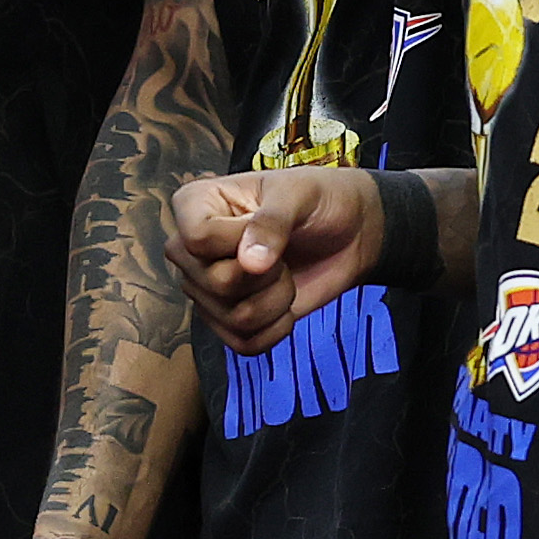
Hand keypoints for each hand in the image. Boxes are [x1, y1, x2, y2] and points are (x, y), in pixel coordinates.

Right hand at [166, 167, 384, 352]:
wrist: (348, 230)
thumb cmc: (317, 199)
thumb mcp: (298, 195)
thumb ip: (272, 223)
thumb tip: (250, 264)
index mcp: (194, 205)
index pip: (196, 240)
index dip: (237, 243)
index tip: (266, 228)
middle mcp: (191, 250)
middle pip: (215, 283)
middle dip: (267, 276)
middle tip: (283, 255)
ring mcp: (207, 288)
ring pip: (234, 318)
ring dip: (277, 301)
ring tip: (287, 276)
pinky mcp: (228, 320)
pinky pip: (243, 343)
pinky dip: (275, 330)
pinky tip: (285, 306)